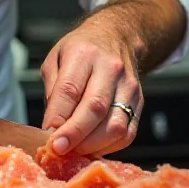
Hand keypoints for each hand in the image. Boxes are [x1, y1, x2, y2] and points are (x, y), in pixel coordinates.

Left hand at [40, 21, 142, 156]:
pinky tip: (92, 148)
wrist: (116, 36)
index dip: (59, 117)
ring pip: (115, 125)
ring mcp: (128, 86)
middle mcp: (110, 69)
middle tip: (58, 150)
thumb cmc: (80, 50)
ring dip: (92, 145)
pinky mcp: (139, 102)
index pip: (71, 89)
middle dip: (75, 135)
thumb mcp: (56, 58)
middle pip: (95, 108)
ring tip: (73, 151)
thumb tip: (51, 126)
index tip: (48, 137)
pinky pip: (128, 133)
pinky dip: (109, 147)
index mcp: (84, 53)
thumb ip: (52, 90)